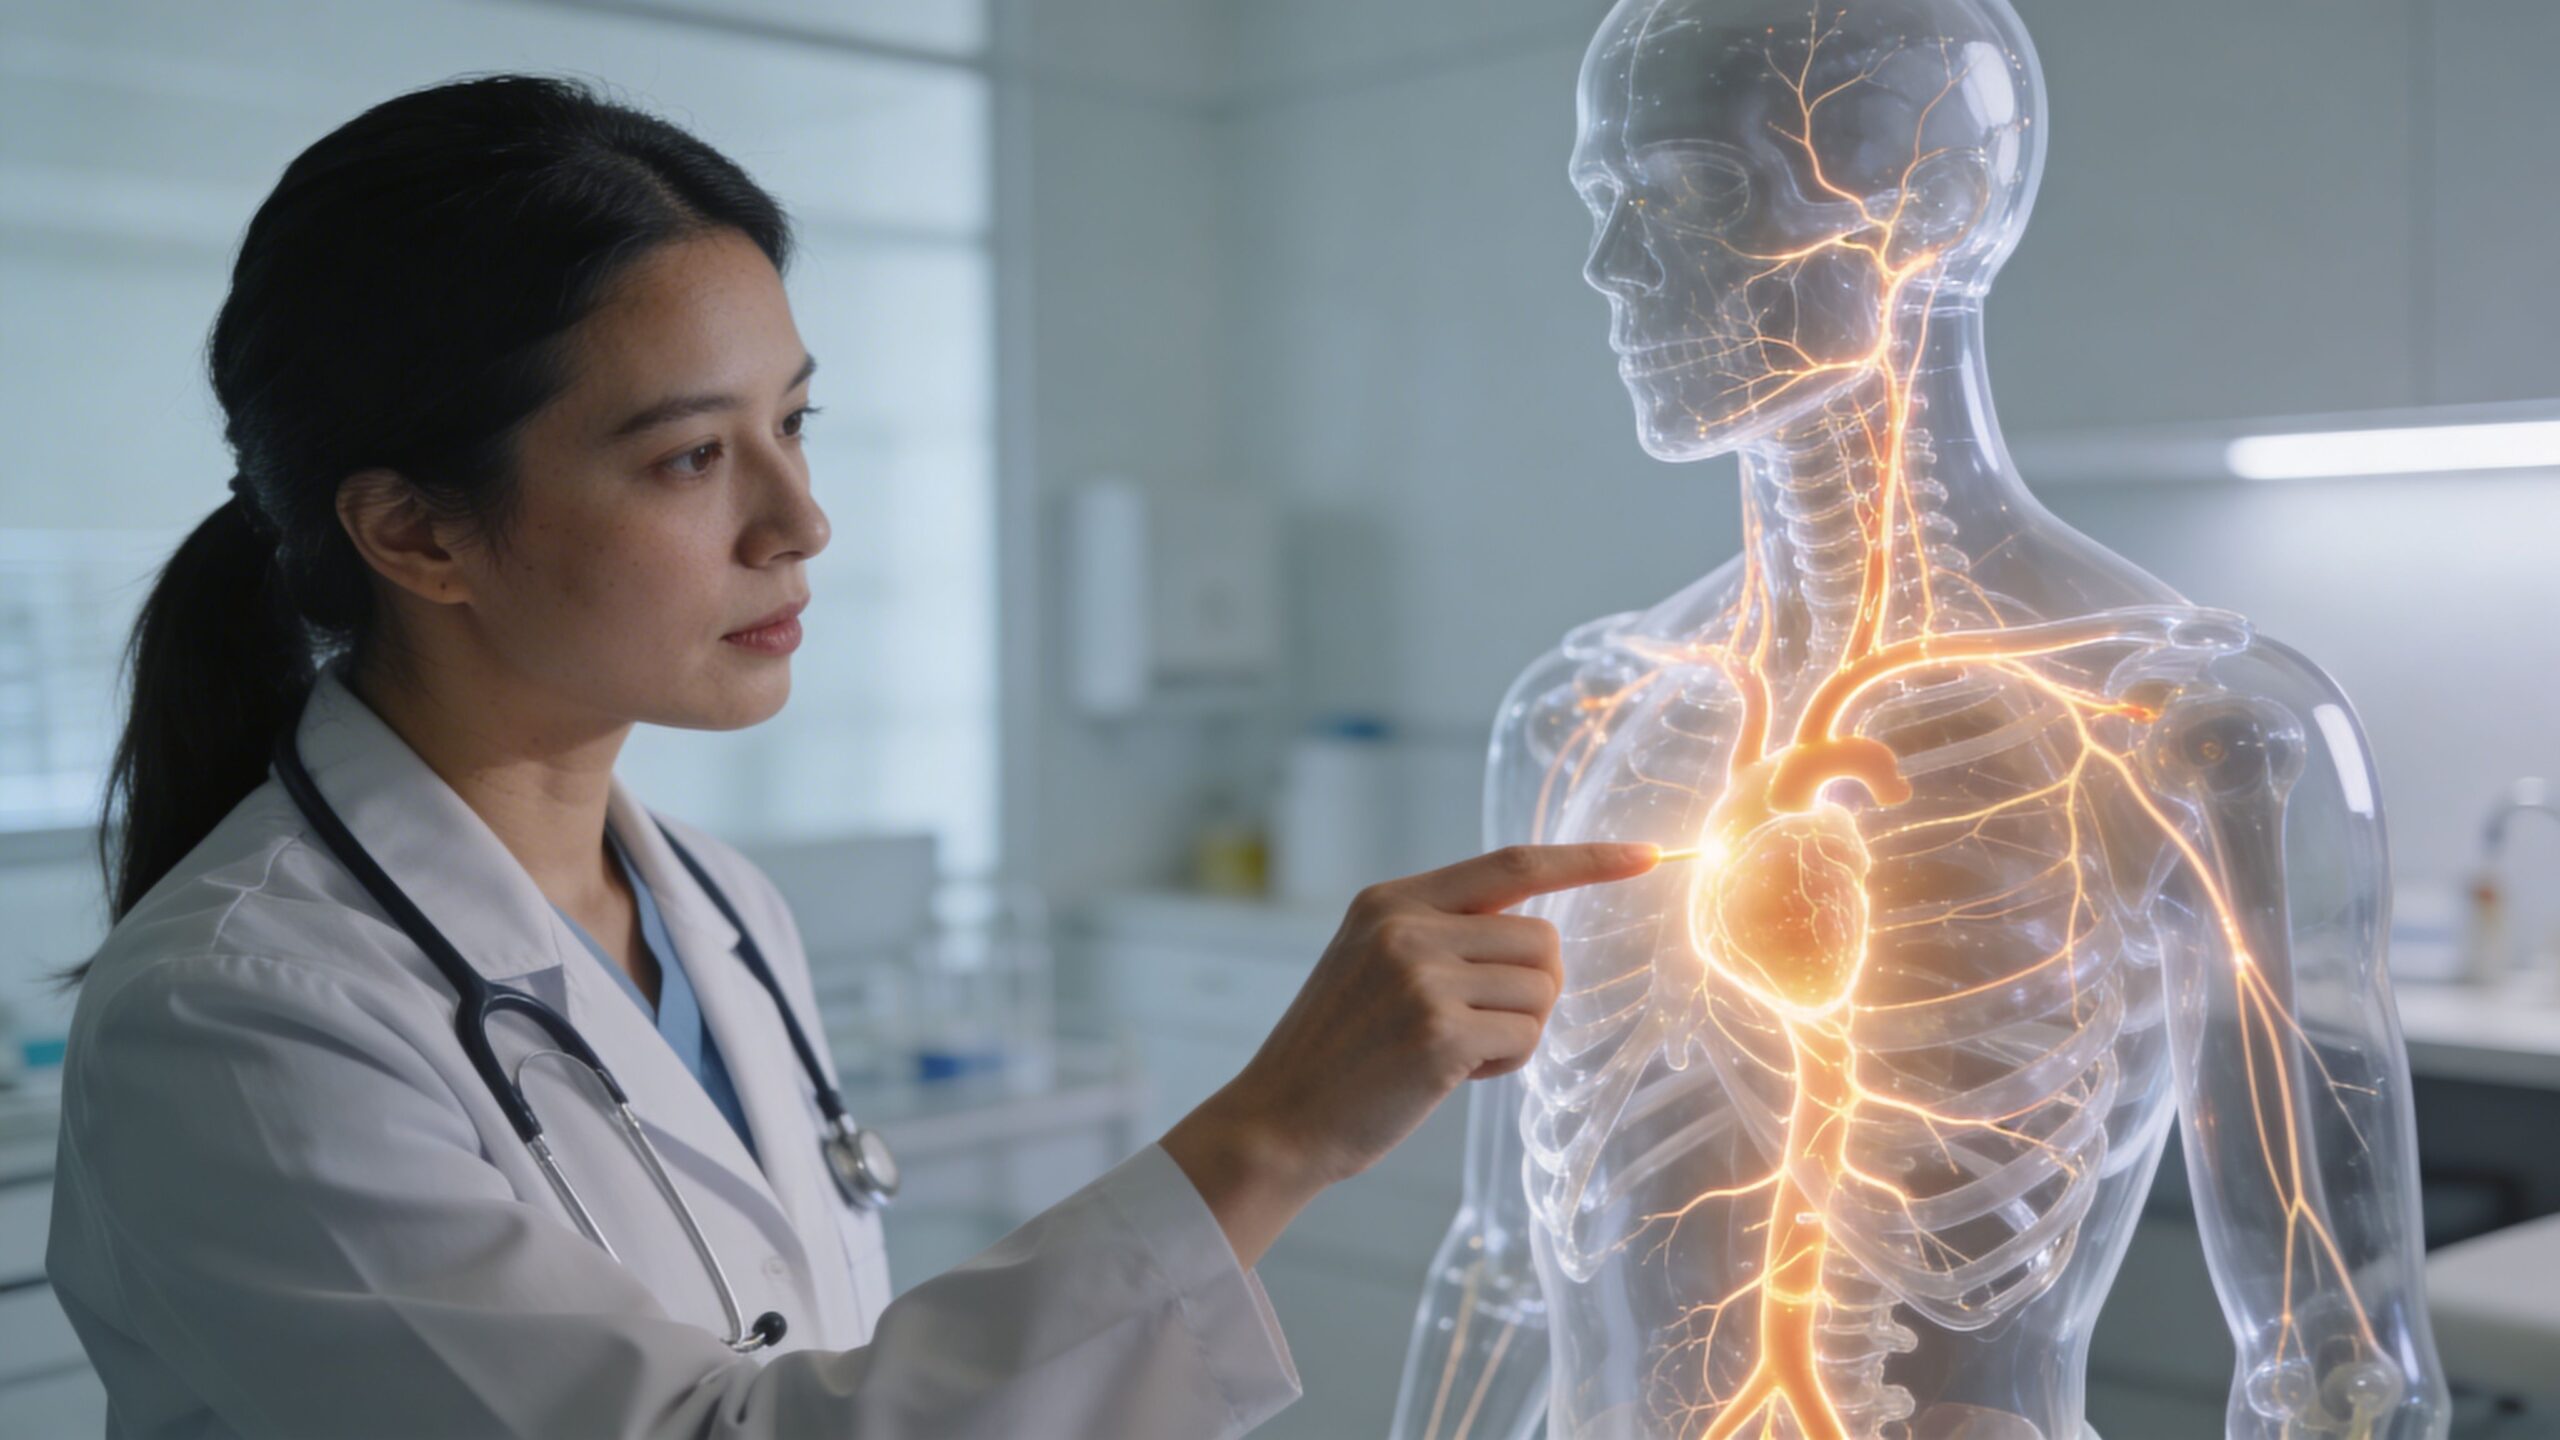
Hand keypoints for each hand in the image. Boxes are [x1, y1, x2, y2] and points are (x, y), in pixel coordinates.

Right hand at [1160, 842, 1659, 1266]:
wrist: (1277, 1120)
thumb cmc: (1338, 1052)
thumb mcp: (1371, 962)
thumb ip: (1440, 932)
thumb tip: (1534, 931)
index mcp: (1391, 900)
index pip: (1513, 862)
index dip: (1587, 860)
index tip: (1649, 856)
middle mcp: (1406, 926)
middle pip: (1542, 939)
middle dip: (1532, 990)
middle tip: (1475, 1027)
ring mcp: (1421, 977)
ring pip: (1541, 991)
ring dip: (1516, 1031)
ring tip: (1451, 1053)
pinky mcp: (1439, 1033)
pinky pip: (1525, 1038)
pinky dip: (1504, 1064)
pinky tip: (1451, 1076)